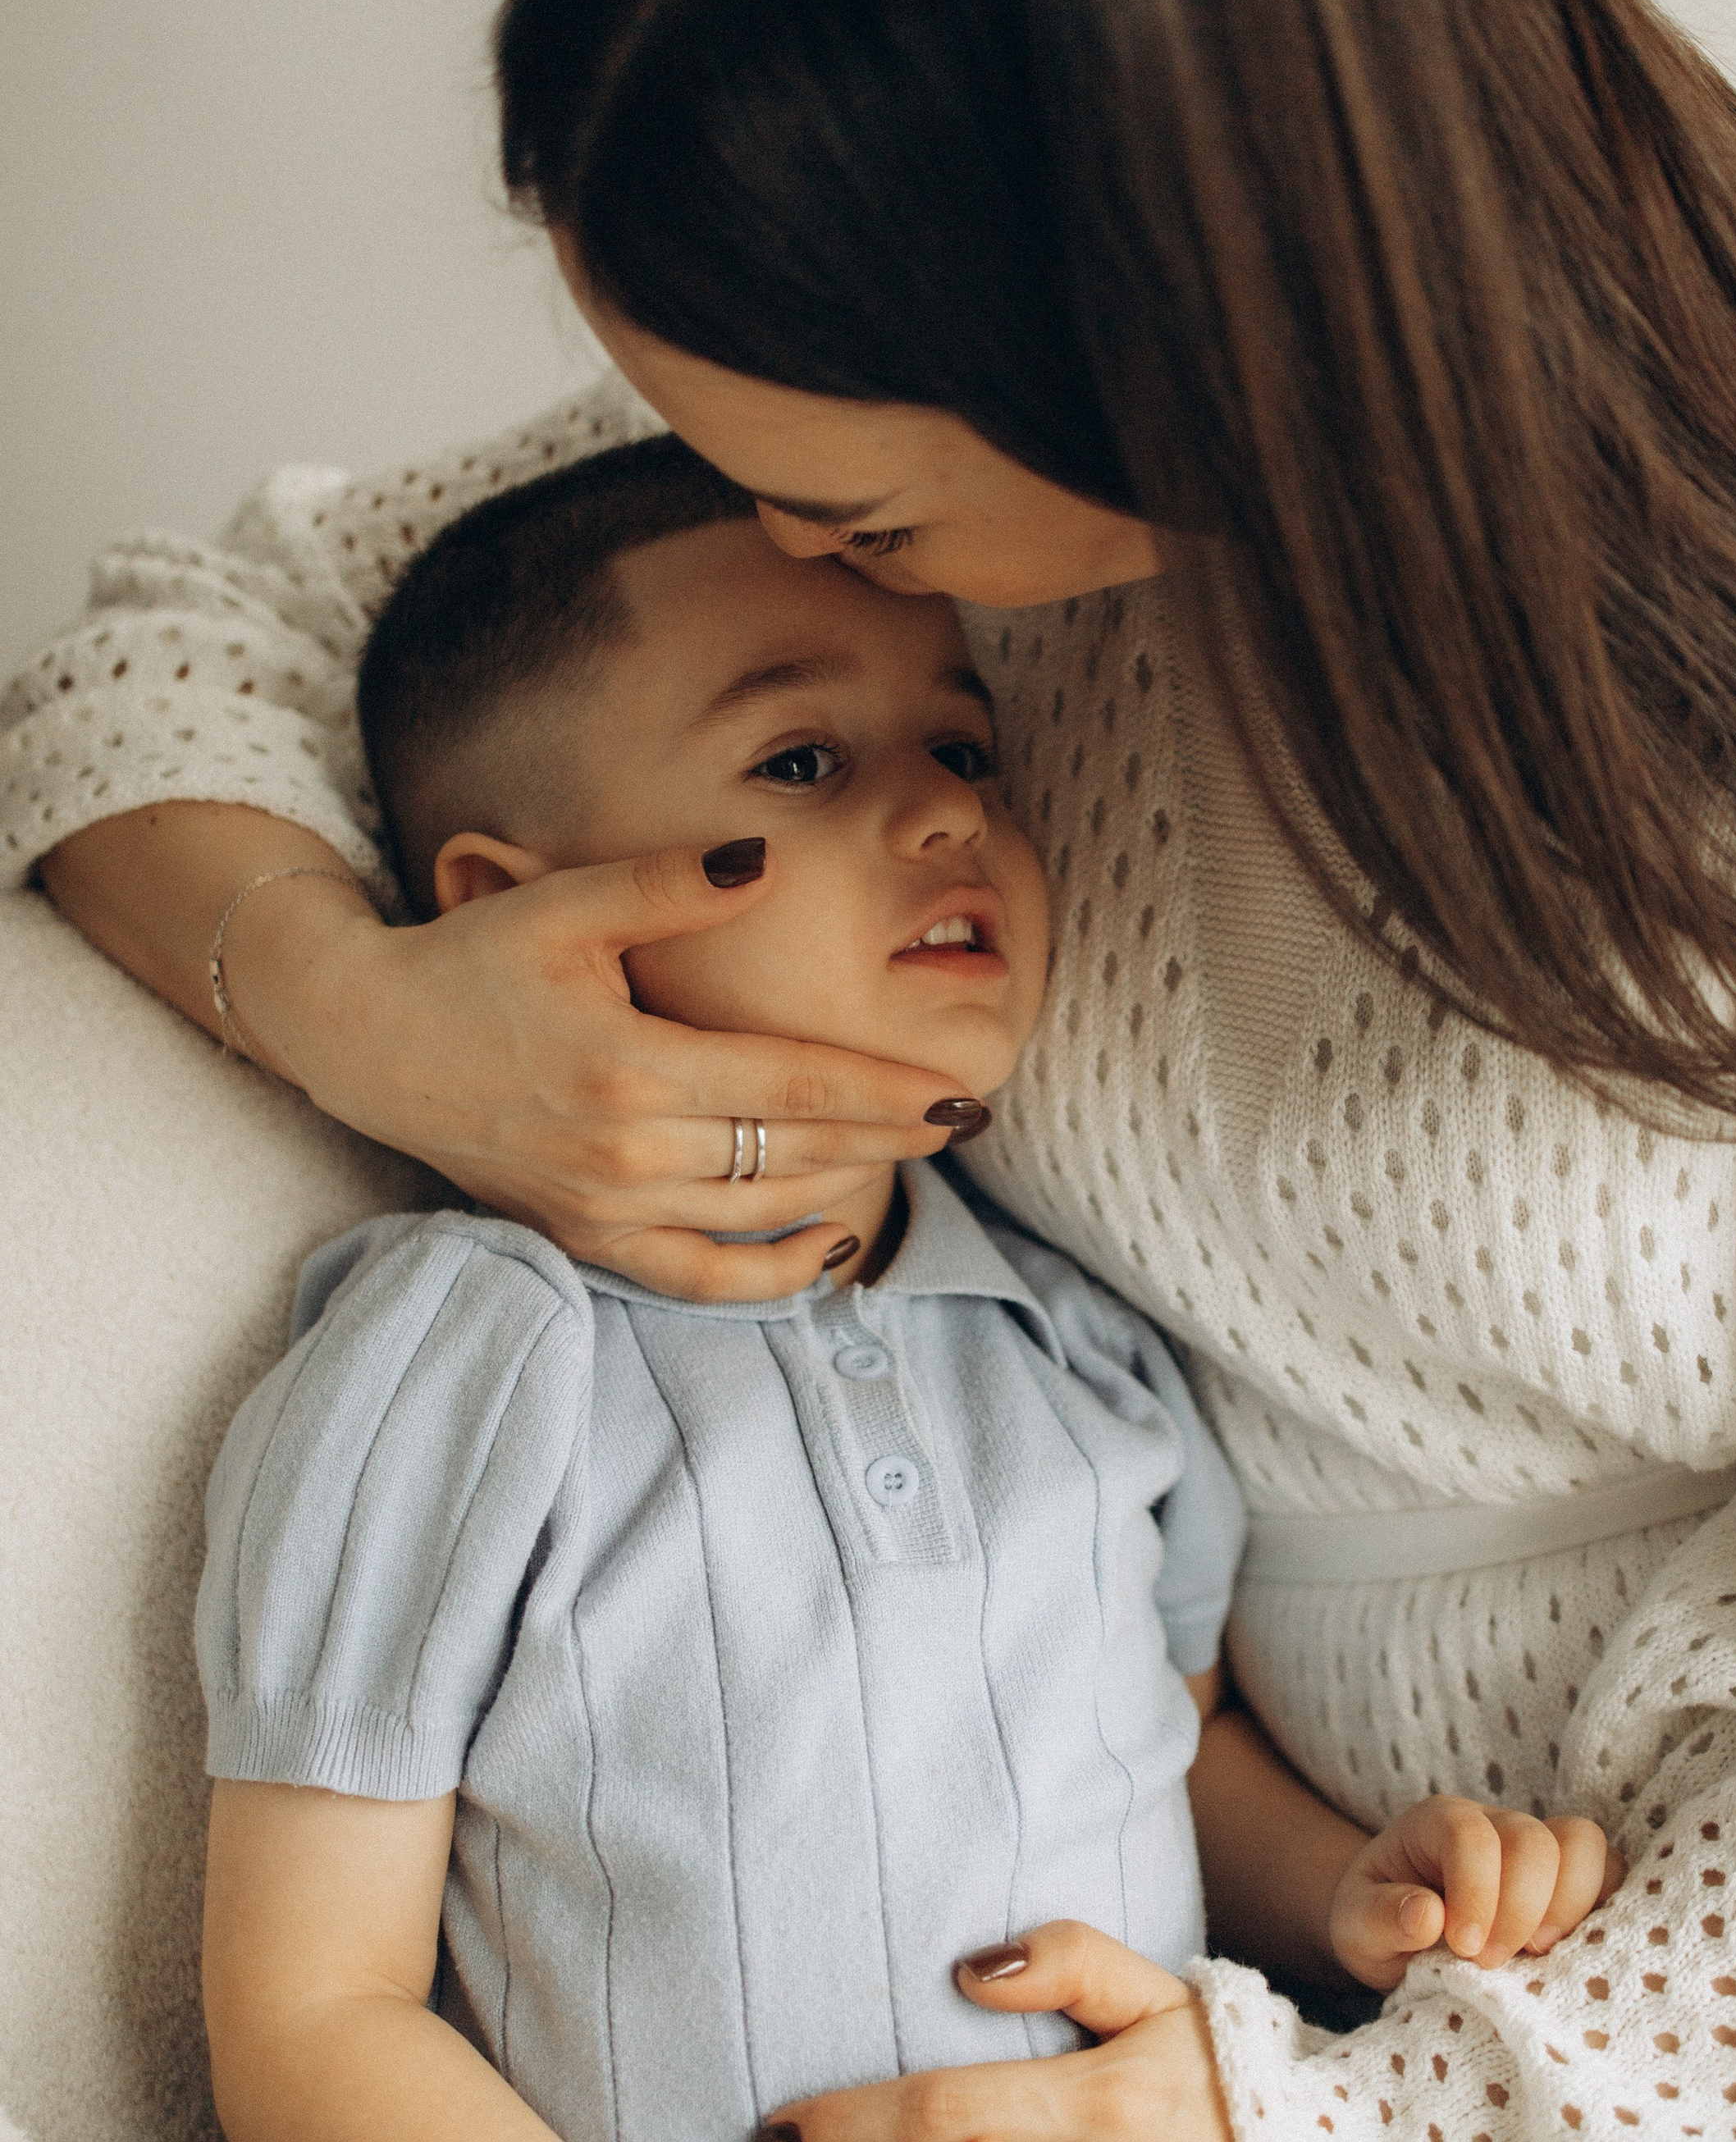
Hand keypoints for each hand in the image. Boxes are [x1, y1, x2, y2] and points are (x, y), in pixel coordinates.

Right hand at [233, 845, 988, 1298]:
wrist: (364, 1038)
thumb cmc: (470, 958)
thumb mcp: (563, 904)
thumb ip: (668, 885)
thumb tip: (765, 863)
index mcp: (632, 1067)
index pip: (794, 1087)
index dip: (885, 1091)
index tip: (958, 1092)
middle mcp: (625, 1152)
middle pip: (793, 1153)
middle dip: (889, 1138)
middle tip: (965, 1119)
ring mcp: (603, 1207)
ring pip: (759, 1214)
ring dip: (846, 1188)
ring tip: (911, 1155)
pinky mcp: (582, 1238)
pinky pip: (697, 1278)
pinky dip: (770, 1276)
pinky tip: (831, 1243)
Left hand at [1330, 1796, 1622, 1990]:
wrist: (1403, 1930)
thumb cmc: (1381, 1923)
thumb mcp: (1354, 1926)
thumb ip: (1380, 1918)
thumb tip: (1428, 1916)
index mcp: (1437, 1823)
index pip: (1470, 1835)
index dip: (1475, 1891)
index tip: (1463, 1947)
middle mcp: (1495, 1823)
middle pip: (1534, 1840)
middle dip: (1520, 1908)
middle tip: (1490, 1962)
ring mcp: (1540, 1846)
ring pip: (1584, 1845)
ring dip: (1570, 1906)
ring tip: (1538, 1957)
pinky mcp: (1573, 1878)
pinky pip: (1610, 1873)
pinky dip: (1602, 1911)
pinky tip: (1570, 1954)